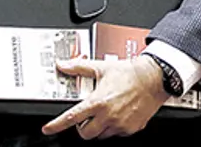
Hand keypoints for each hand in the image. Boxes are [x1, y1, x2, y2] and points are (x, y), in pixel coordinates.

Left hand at [42, 55, 167, 139]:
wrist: (153, 78)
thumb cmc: (129, 73)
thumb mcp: (100, 68)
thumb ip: (78, 67)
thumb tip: (63, 64)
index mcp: (98, 101)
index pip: (72, 117)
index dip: (57, 125)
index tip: (48, 129)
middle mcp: (108, 115)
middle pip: (85, 133)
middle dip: (82, 127)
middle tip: (86, 117)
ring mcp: (120, 124)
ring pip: (101, 135)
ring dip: (98, 127)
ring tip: (104, 112)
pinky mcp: (131, 129)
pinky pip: (117, 134)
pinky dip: (113, 127)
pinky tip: (117, 114)